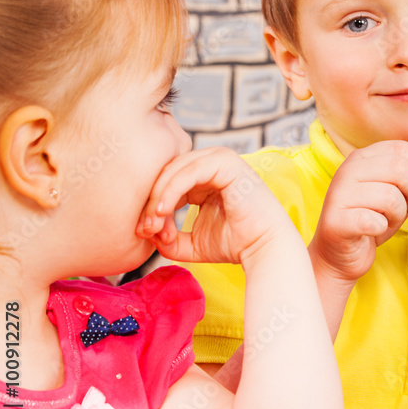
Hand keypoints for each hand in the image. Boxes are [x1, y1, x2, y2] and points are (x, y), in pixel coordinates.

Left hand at [137, 148, 291, 264]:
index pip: (168, 180)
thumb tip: (146, 233)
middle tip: (143, 229)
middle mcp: (213, 162)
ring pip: (175, 170)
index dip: (152, 204)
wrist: (264, 249)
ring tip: (151, 224)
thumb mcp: (193, 242)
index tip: (143, 232)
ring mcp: (221, 159)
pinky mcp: (226, 163)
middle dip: (151, 201)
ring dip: (158, 198)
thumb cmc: (235, 245)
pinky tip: (162, 211)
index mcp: (206, 176)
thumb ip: (169, 237)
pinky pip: (188, 172)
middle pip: (168, 172)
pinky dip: (170, 191)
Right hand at [310, 140, 407, 282]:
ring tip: (391, 220)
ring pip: (390, 196)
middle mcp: (347, 171)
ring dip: (400, 213)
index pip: (400, 148)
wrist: (340, 255)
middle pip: (398, 168)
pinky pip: (374, 221)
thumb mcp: (398, 197)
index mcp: (362, 158)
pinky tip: (375, 230)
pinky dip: (383, 228)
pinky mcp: (337, 221)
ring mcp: (339, 195)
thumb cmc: (372, 221)